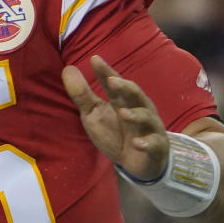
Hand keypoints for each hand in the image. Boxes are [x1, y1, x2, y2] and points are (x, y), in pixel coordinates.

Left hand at [62, 55, 169, 180]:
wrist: (134, 162)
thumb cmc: (113, 133)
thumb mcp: (93, 114)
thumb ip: (81, 94)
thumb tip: (67, 69)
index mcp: (122, 100)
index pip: (114, 82)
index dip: (105, 71)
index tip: (94, 59)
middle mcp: (138, 108)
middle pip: (135, 94)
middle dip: (125, 87)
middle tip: (112, 81)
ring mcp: (149, 126)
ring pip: (146, 116)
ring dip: (135, 115)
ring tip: (122, 113)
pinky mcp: (156, 145)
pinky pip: (154, 143)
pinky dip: (146, 143)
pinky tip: (137, 143)